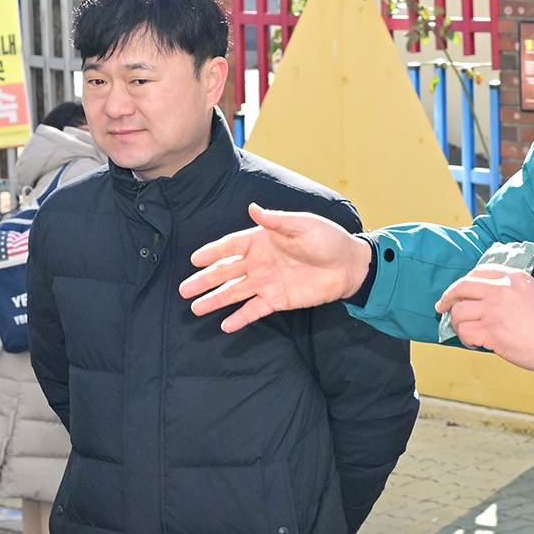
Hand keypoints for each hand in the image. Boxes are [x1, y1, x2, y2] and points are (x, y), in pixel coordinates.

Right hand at [181, 205, 371, 332]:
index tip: (194, 259)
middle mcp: (260, 262)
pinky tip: (225, 325)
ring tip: (195, 307)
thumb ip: (277, 221)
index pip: (231, 246)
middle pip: (226, 271)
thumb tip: (254, 208)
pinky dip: (240, 317)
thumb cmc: (328, 240)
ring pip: (235, 292)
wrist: (349, 266)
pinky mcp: (278, 300)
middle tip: (184, 289)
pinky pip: (254, 309)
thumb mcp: (303, 225)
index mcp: (262, 240)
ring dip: (215, 300)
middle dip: (205, 279)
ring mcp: (267, 282)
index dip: (212, 252)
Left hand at [434, 267, 533, 376]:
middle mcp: (501, 289)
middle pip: (460, 288)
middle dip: (447, 299)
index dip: (461, 284)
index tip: (456, 293)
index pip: (477, 273)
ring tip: (469, 333)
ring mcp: (494, 310)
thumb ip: (511, 290)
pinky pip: (465, 332)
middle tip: (443, 308)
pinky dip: (466, 339)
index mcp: (512, 277)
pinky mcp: (492, 331)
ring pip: (459, 313)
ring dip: (459, 325)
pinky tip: (477, 344)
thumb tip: (488, 300)